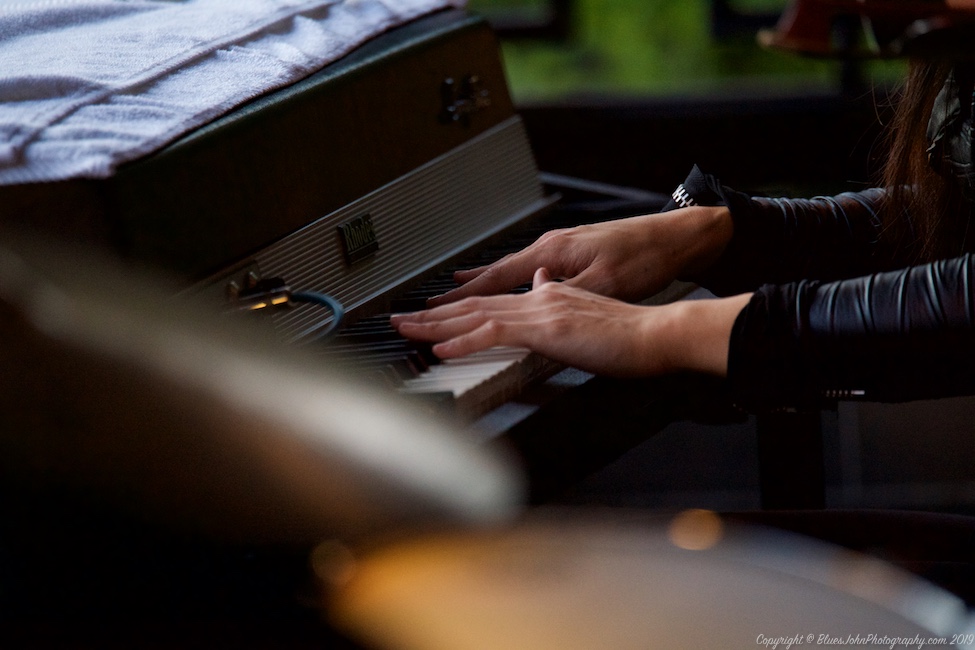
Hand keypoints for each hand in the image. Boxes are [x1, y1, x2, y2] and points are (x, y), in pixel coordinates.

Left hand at [393, 268, 751, 377]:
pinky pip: (495, 333)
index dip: (459, 311)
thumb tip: (543, 286)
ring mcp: (541, 311)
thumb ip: (562, 300)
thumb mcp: (590, 312)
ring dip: (436, 324)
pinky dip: (464, 340)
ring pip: (476, 315)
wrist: (658, 332)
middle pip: (475, 306)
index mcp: (548, 297)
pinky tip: (440, 347)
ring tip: (406, 330)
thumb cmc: (631, 333)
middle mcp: (538, 298)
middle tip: (400, 321)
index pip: (493, 303)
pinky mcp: (547, 329)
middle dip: (434, 315)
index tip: (433, 317)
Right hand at [428, 205, 731, 306]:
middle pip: (494, 275)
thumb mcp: (604, 284)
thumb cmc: (645, 256)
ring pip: (509, 271)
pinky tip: (510, 283)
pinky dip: (507, 280)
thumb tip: (531, 302)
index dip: (463, 299)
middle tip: (430, 306)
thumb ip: (564, 295)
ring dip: (481, 286)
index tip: (436, 310)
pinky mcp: (574, 253)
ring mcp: (560, 248)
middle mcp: (550, 247)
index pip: (495, 280)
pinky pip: (527, 269)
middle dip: (460, 293)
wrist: (677, 237)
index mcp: (551, 254)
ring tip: (456, 292)